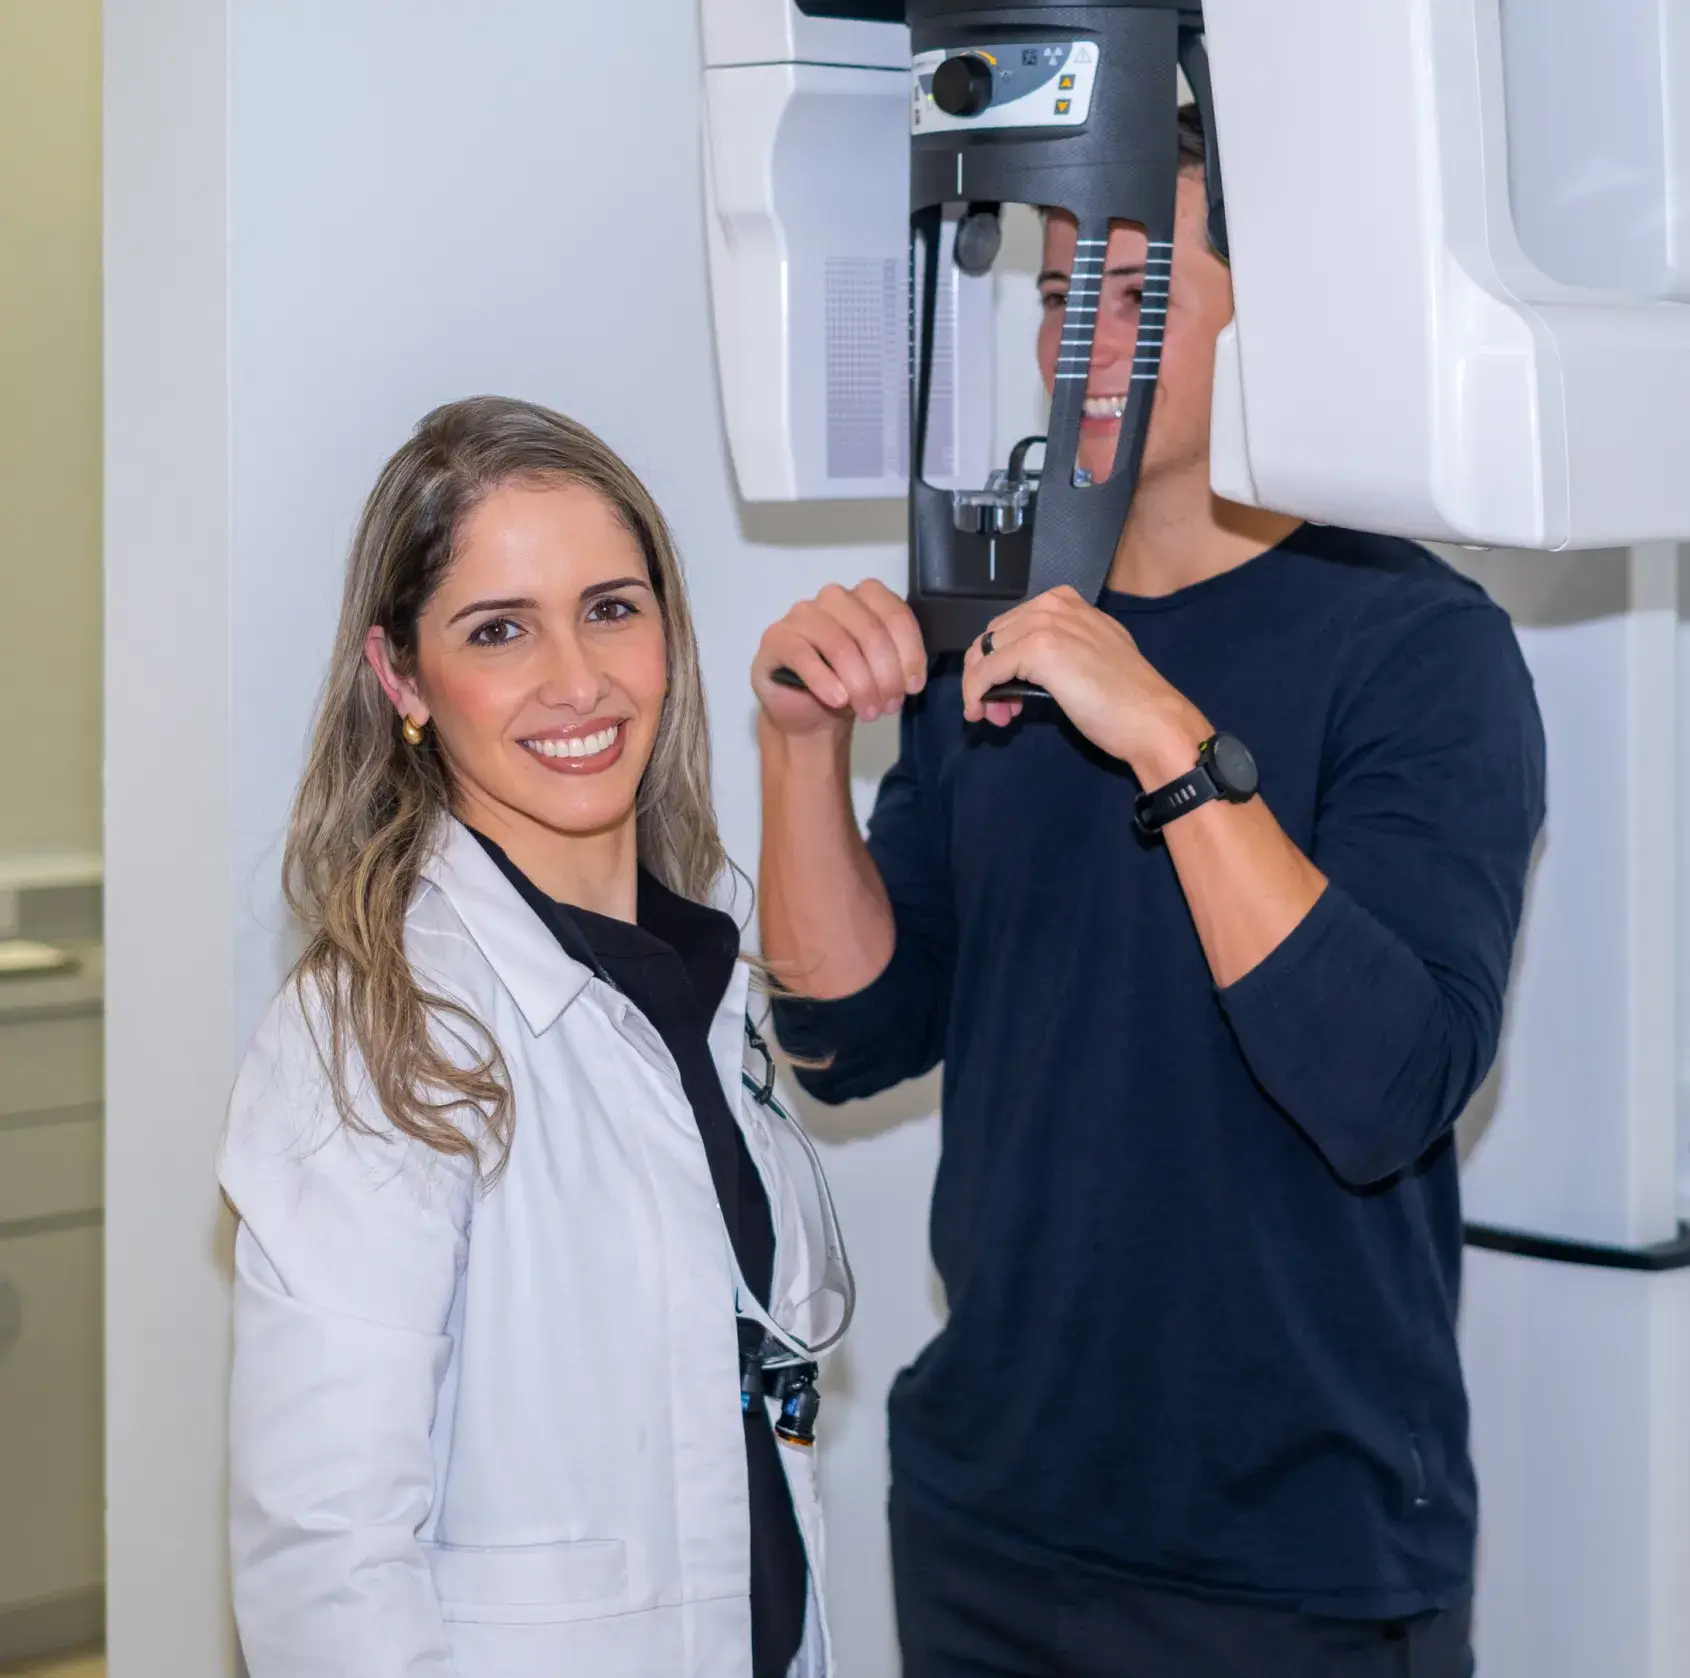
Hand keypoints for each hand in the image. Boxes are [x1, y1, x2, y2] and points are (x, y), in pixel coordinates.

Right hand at [754, 579, 927, 738]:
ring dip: (860, 684)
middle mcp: (835, 598)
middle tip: (888, 707)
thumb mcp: (881, 673)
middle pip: (870, 631)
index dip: (910, 653)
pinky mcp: (777, 638)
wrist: (806, 712)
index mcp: (866, 597)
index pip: (895, 615)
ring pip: (840, 645)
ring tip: (868, 711)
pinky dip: (824, 681)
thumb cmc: (847, 685)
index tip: (913, 687)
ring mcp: (803, 615)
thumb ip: (898, 664)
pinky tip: (837, 700)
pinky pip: (804, 655)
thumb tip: (911, 678)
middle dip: (886, 676)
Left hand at [961, 586, 1210, 782]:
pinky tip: (980, 712)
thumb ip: (1059, 649)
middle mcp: (1055, 605)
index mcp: (1068, 602)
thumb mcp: (1090, 655)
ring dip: (980, 687)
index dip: (1000, 660)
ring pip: (985, 653)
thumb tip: (1024, 667)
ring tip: (997, 715)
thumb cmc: (1126, 698)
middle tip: (1000, 709)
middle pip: (993, 637)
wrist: (1151, 718)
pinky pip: (986, 671)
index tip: (1007, 693)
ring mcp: (1047, 624)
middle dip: (987, 674)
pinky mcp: (1038, 649)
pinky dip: (975, 693)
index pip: (1010, 625)